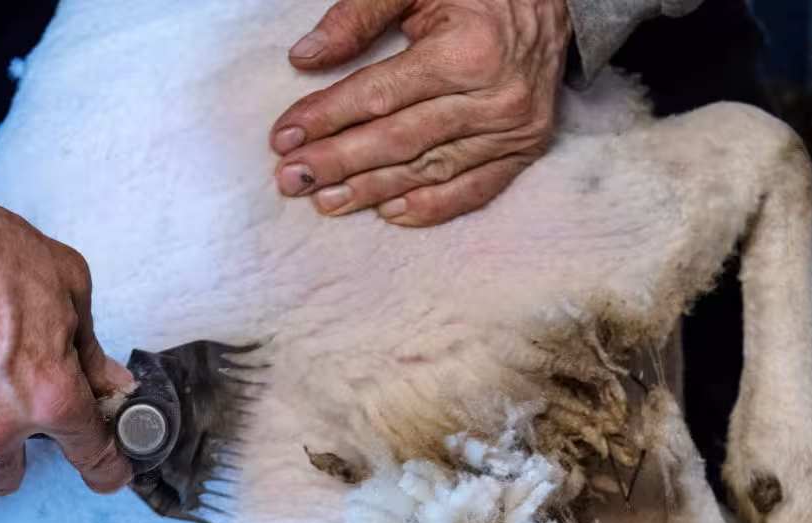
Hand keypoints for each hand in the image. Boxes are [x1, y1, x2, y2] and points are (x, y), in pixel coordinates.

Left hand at [270, 0, 568, 225]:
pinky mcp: (527, 147)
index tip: (284, 137)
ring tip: (325, 201)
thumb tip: (305, 57)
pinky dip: (432, 206)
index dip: (327, 117)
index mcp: (466, 51)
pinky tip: (388, 214)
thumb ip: (359, 14)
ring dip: (373, 190)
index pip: (380, 94)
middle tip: (290, 179)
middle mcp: (493, 97)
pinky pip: (475, 189)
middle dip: (338, 161)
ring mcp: (514, 128)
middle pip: (400, 140)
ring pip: (430, 169)